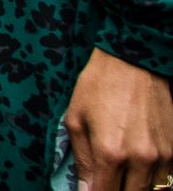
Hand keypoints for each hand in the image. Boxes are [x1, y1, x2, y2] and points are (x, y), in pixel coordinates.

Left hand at [66, 47, 172, 190]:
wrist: (132, 60)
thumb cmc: (98, 86)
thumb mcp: (76, 119)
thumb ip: (82, 159)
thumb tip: (84, 189)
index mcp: (110, 152)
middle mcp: (140, 158)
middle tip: (105, 181)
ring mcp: (162, 155)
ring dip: (135, 187)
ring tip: (121, 175)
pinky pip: (167, 178)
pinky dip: (153, 180)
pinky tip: (138, 170)